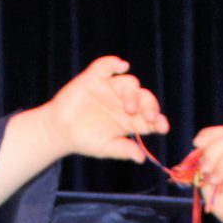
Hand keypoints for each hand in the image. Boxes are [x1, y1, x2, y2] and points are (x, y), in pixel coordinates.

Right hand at [41, 56, 169, 163]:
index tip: (163, 127)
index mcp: (131, 120)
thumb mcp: (105, 147)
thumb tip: (141, 158)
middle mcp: (125, 102)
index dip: (159, 121)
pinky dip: (114, 63)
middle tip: (149, 117)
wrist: (60, 131)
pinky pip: (106, 66)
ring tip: (129, 108)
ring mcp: (111, 89)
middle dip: (150, 106)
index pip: (151, 118)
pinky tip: (122, 66)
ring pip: (130, 83)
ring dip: (133, 94)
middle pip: (145, 98)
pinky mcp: (95, 78)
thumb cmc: (84, 140)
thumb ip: (122, 150)